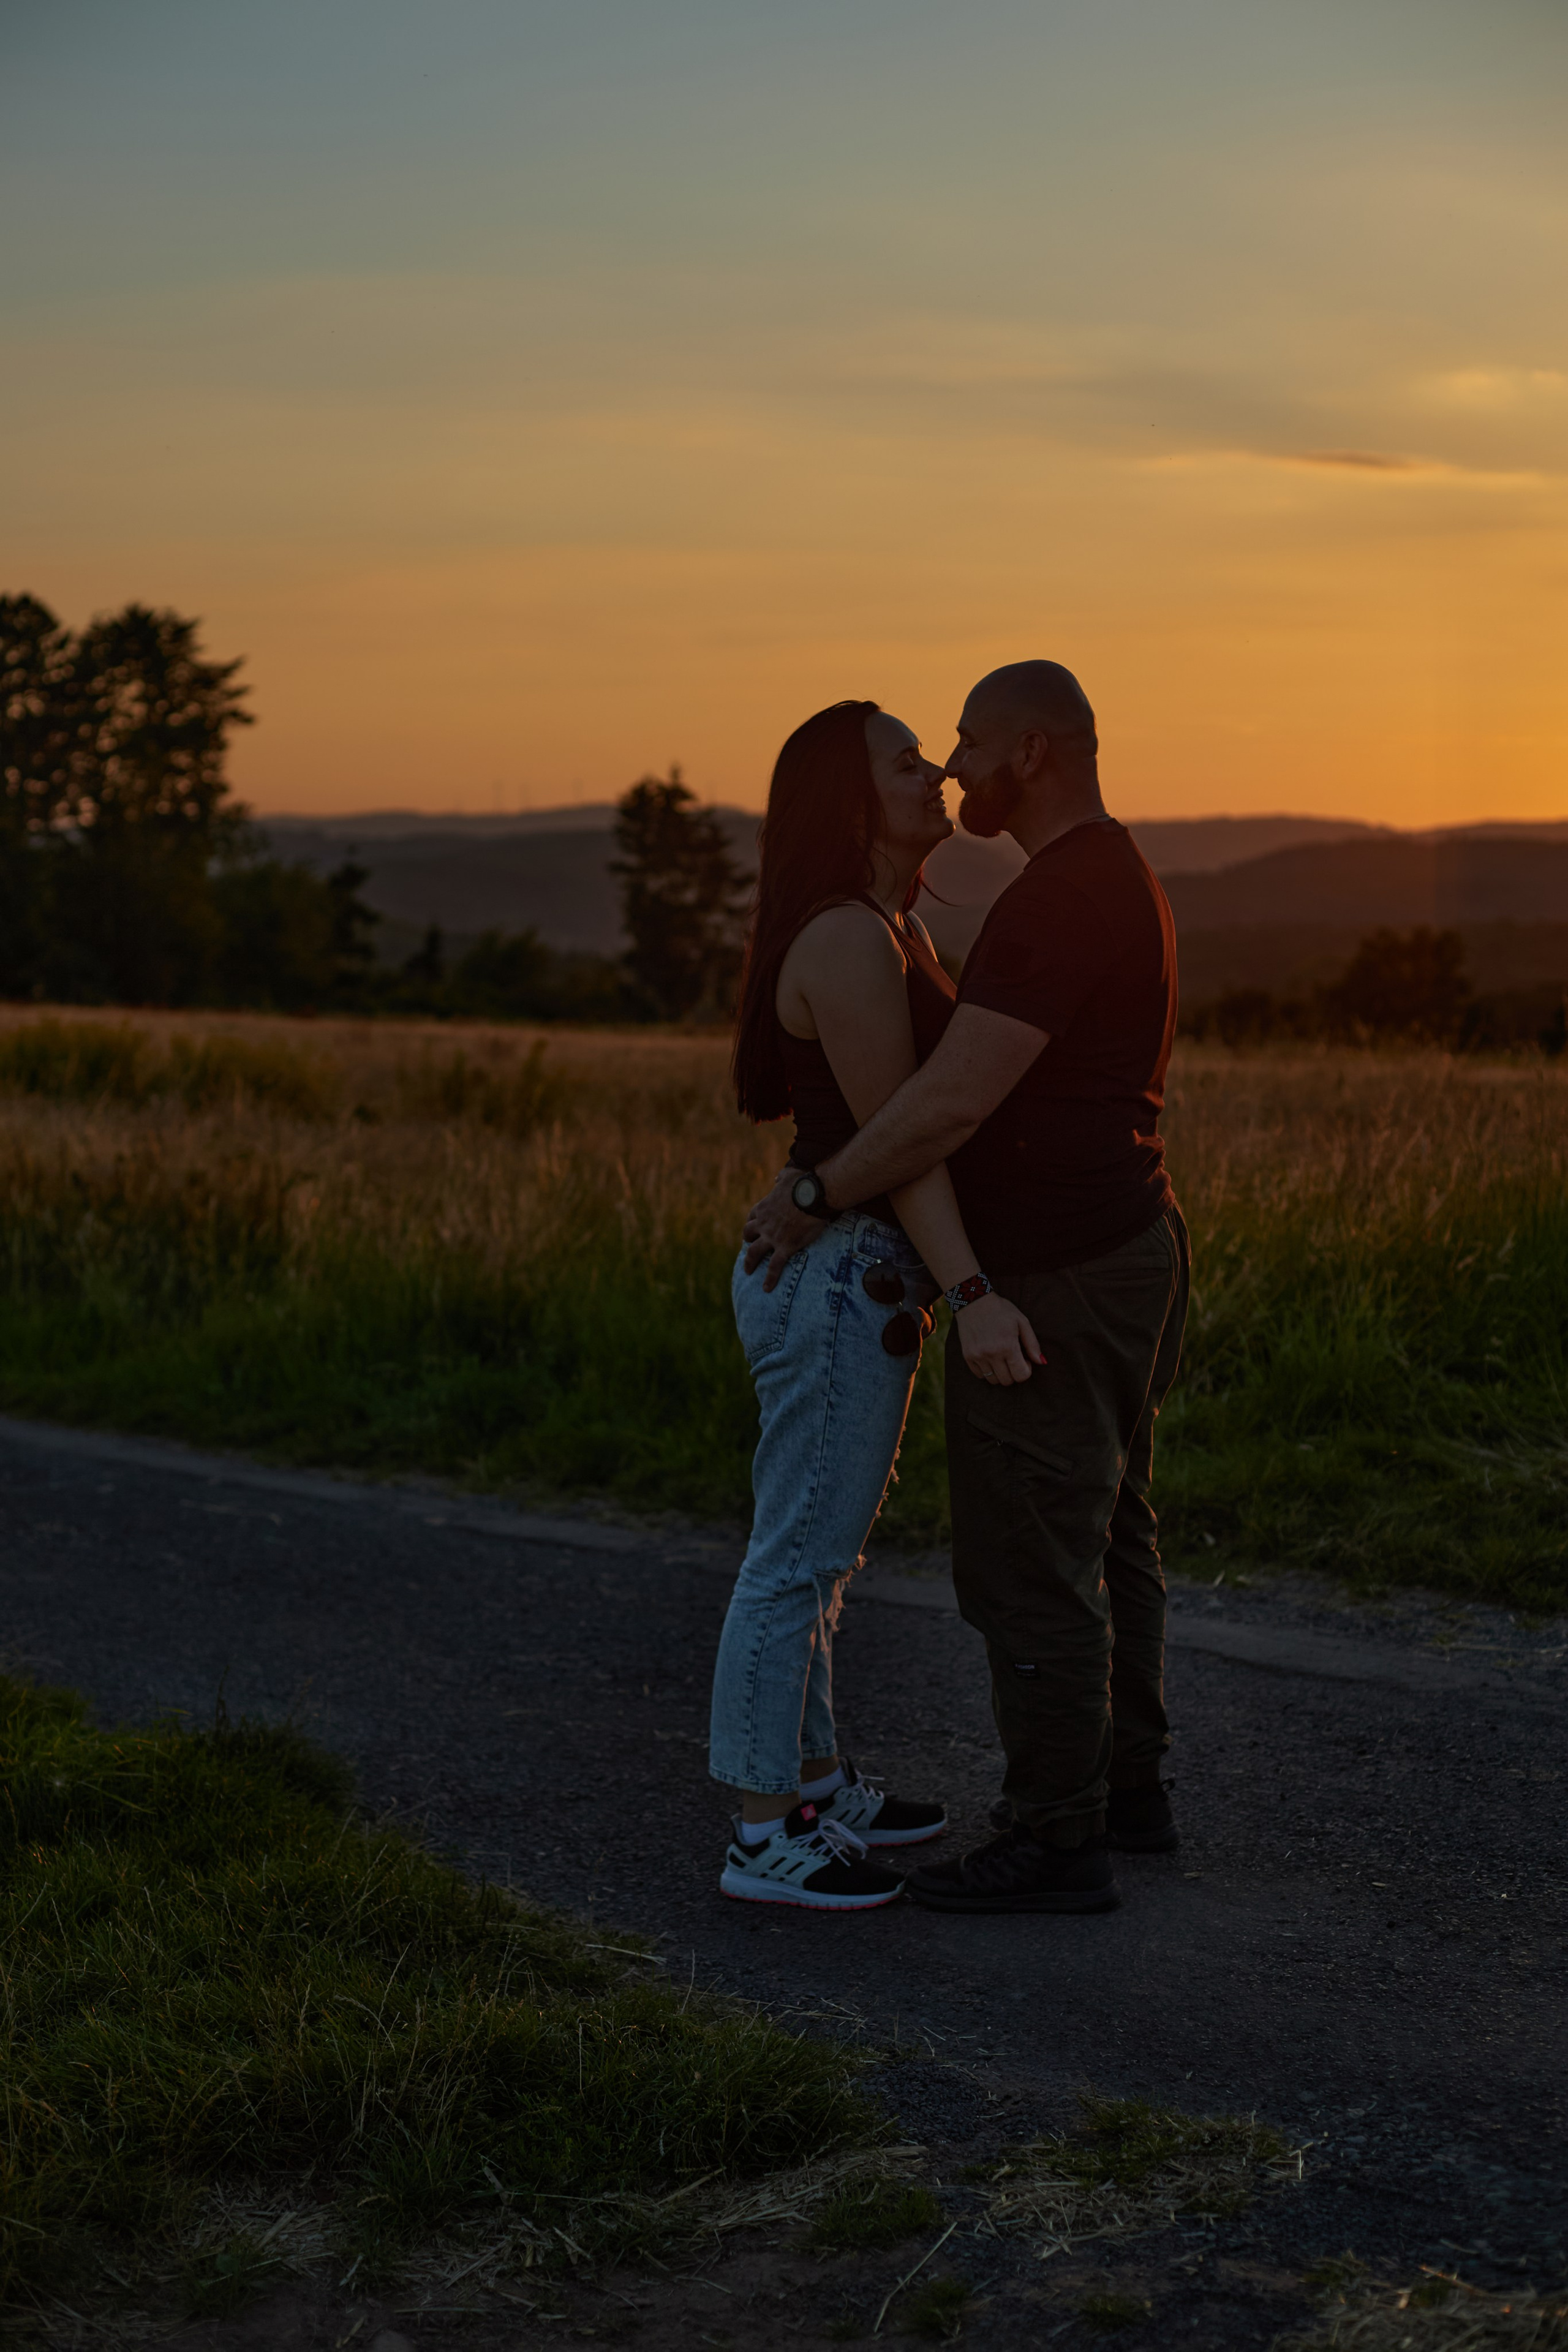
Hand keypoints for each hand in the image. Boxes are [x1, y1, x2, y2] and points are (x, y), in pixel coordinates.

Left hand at [742, 1171, 819, 1289]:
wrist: (814, 1195)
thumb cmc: (804, 1183)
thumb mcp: (789, 1175)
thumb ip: (781, 1177)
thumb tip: (777, 1177)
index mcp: (764, 1207)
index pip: (752, 1216)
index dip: (752, 1222)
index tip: (754, 1227)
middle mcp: (764, 1223)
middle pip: (748, 1234)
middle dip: (747, 1241)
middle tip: (749, 1247)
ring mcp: (772, 1236)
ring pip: (754, 1252)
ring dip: (749, 1262)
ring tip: (748, 1271)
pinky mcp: (785, 1247)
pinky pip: (774, 1266)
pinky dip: (769, 1278)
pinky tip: (766, 1288)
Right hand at [956, 1291, 1043, 1384]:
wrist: (974, 1301)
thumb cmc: (1001, 1310)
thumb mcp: (1022, 1322)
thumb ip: (1032, 1344)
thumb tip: (1041, 1362)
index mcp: (1008, 1346)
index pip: (1021, 1375)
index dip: (1026, 1370)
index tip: (1024, 1359)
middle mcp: (992, 1354)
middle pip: (1007, 1381)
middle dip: (1014, 1373)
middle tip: (1013, 1358)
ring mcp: (978, 1356)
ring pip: (993, 1380)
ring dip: (1000, 1373)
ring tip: (1001, 1358)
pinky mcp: (967, 1356)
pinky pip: (980, 1375)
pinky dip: (987, 1371)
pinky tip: (990, 1358)